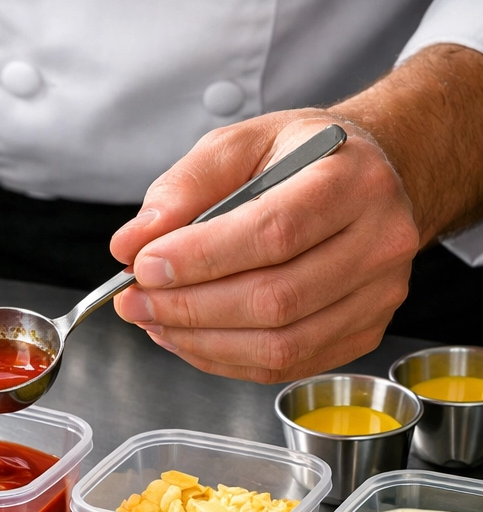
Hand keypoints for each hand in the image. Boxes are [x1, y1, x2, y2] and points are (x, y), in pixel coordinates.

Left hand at [110, 111, 419, 382]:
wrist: (365, 179)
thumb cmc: (301, 160)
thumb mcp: (240, 145)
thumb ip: (183, 188)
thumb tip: (133, 242)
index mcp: (352, 181)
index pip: (273, 233)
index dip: (200, 259)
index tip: (144, 265)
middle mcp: (378, 242)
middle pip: (274, 299)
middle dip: (188, 307)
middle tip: (135, 300)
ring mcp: (376, 296)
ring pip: (277, 344)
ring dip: (199, 340)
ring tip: (154, 319)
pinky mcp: (361, 334)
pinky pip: (282, 366)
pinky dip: (221, 358)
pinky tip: (186, 335)